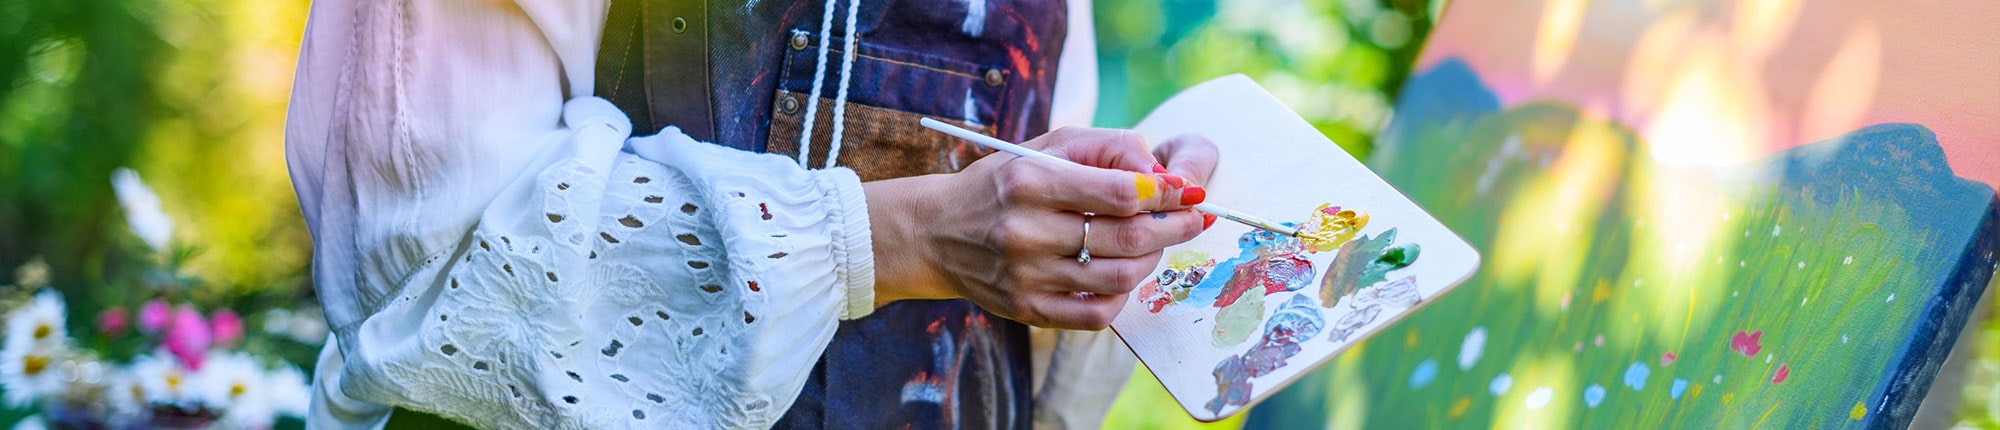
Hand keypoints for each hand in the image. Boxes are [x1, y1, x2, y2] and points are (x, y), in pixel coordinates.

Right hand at [865, 127, 1209, 328]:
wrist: (936, 233)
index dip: (1166, 193)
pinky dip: (1122, 296)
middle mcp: (1025, 231)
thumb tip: (1163, 174)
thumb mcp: (1047, 146)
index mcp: (1031, 181)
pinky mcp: (1027, 310)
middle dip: (1173, 228)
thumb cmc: (1003, 183)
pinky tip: (1122, 275)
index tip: (1189, 193)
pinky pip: (1096, 314)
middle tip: (1194, 219)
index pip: (1121, 192)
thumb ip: (1107, 148)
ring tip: (1155, 244)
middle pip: (1127, 238)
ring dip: (1151, 260)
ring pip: (1119, 277)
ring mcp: (1025, 276)